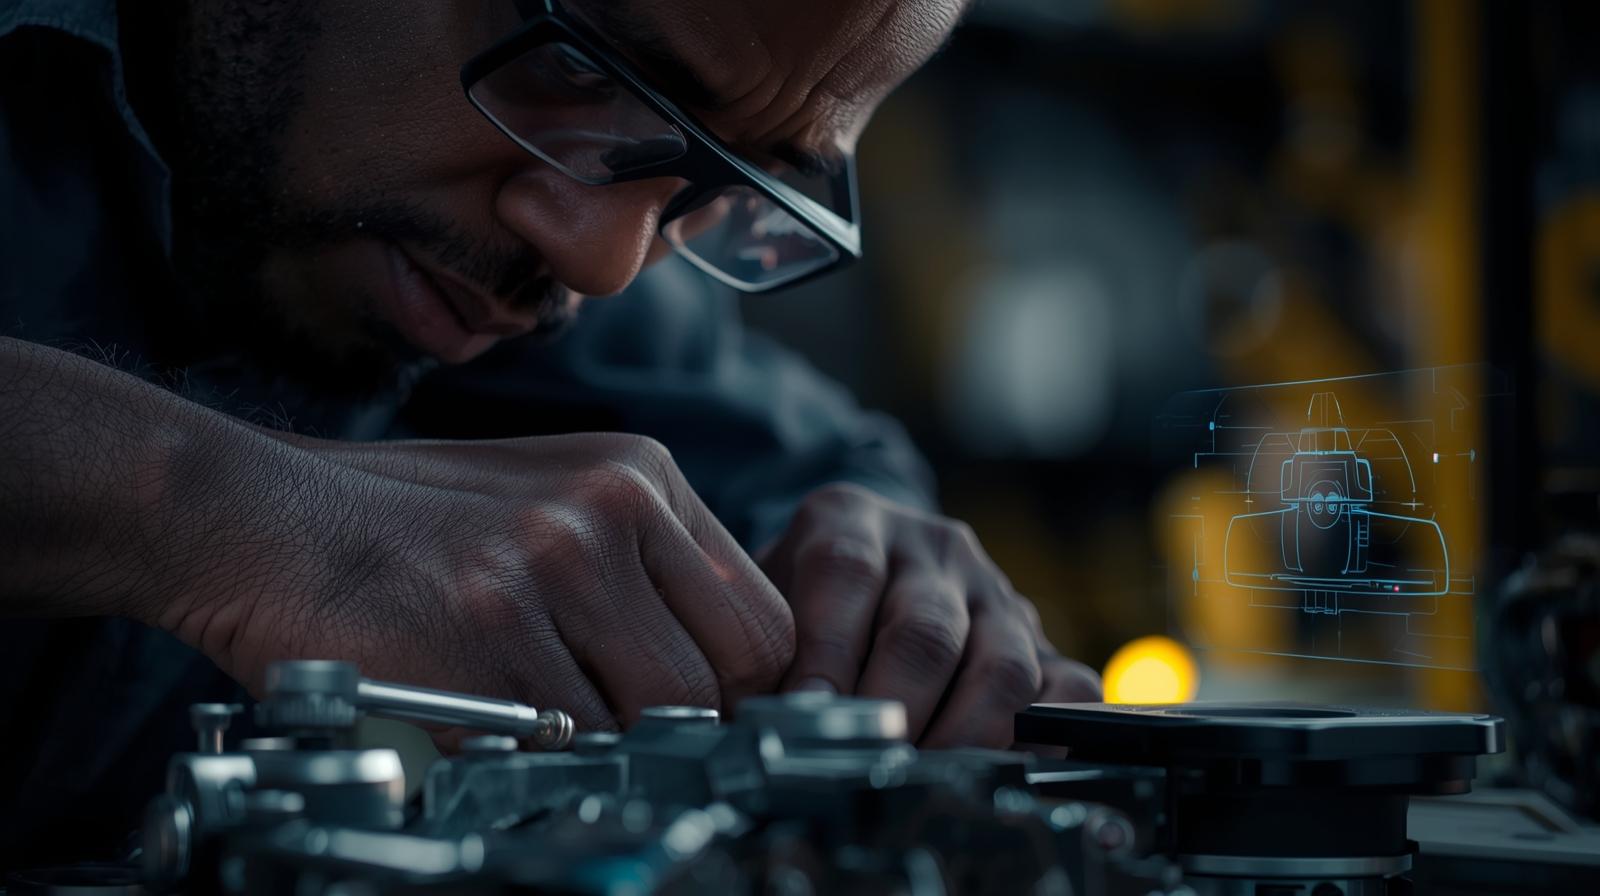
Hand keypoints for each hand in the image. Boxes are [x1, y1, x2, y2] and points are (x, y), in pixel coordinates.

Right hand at [163, 431, 794, 734]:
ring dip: (602, 741)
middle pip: (726, 677)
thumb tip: (718, 670)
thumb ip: (645, 567)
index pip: (763, 621)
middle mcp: (610, 510)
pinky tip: (481, 711)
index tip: (695, 714)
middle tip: (615, 729)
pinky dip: (531, 750)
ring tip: (534, 711)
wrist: (260, 517)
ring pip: (651, 718)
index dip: (738, 690)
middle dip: (682, 726)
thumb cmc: (404, 522)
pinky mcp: (487, 632)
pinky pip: (562, 740)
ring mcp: (552, 567)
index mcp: (641, 475)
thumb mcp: (552, 499)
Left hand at [758, 483, 1099, 747]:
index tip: (807, 716)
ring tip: (921, 783)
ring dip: (961, 739)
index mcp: (851, 518)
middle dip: (893, 712)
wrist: (863, 573)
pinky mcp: (1041, 640)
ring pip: (1001, 666)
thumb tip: (748, 729)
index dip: (828, 651)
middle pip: (925, 630)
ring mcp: (994, 590)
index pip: (845, 572)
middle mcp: (931, 546)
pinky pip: (1065, 688)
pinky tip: (998, 773)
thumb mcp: (762, 603)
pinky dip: (1044, 739)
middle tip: (864, 767)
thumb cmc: (798, 603)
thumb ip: (757, 652)